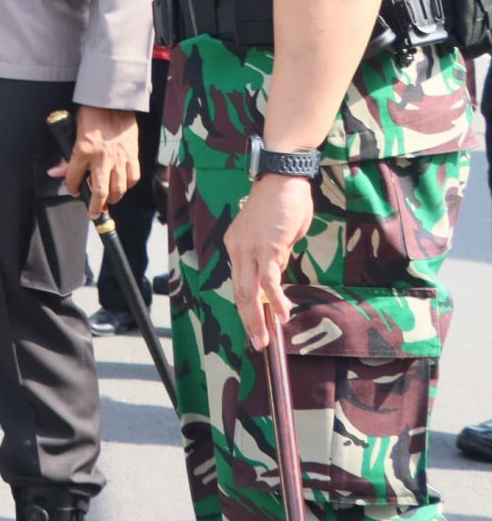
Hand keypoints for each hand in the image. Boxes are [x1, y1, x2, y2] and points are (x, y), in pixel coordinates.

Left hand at [49, 105, 139, 217]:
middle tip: (94, 214)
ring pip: (118, 188)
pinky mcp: (132, 155)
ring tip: (109, 201)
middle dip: (96, 206)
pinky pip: (133, 177)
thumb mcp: (73, 134)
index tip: (74, 190)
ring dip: (113, 198)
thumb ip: (67, 157)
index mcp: (82, 151)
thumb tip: (55, 172)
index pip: (74, 178)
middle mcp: (101, 157)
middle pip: (99, 191)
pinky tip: (123, 186)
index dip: (73, 187)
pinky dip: (128, 185)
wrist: (113, 103)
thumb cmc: (91, 116)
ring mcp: (119, 157)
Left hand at [227, 175, 314, 349]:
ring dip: (258, 318)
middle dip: (249, 321)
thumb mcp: (274, 235)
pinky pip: (268, 279)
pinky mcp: (268, 247)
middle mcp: (237, 249)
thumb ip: (274, 256)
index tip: (255, 326)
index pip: (238, 283)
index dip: (246, 307)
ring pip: (249, 290)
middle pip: (239, 292)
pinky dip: (275, 299)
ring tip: (266, 338)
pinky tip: (282, 314)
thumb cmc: (281, 204)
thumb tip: (277, 276)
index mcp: (236, 246)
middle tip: (258, 342)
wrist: (282, 178)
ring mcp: (250, 249)